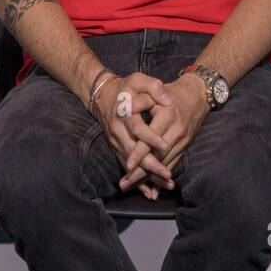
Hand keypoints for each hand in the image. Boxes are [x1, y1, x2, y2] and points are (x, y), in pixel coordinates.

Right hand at [94, 72, 174, 199]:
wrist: (102, 96)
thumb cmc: (125, 87)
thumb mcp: (137, 79)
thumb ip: (153, 86)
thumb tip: (168, 99)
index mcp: (124, 113)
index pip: (139, 128)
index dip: (151, 138)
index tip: (165, 145)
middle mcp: (118, 131)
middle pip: (134, 152)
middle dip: (151, 165)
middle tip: (168, 174)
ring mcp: (116, 142)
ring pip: (131, 163)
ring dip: (147, 176)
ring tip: (165, 185)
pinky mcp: (117, 149)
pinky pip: (127, 167)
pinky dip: (137, 180)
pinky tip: (149, 191)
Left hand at [118, 73, 208, 194]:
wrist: (197, 95)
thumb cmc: (172, 93)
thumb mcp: (156, 90)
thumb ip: (142, 99)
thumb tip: (127, 106)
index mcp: (167, 117)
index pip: (151, 139)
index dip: (139, 153)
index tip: (128, 165)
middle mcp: (177, 131)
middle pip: (157, 156)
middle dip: (141, 172)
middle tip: (124, 184)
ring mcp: (183, 140)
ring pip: (165, 163)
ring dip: (149, 178)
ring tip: (132, 187)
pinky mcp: (185, 146)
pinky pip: (173, 163)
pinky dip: (162, 176)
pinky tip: (153, 188)